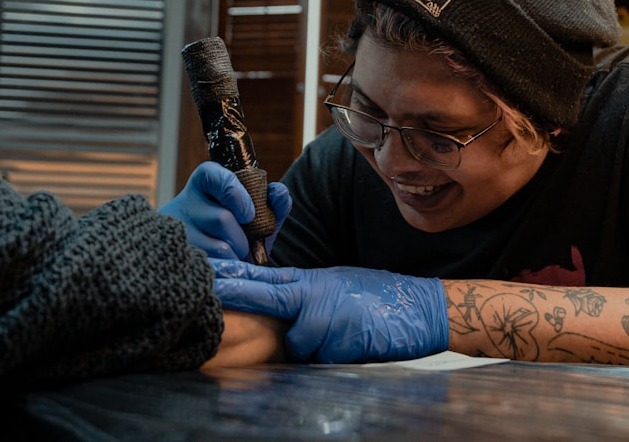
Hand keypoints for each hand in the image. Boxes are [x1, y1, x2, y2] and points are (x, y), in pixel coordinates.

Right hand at [161, 162, 291, 259]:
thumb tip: (277, 192)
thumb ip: (274, 202)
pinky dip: (226, 270)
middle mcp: (185, 202)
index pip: (215, 177)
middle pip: (222, 218)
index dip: (235, 195)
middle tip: (245, 246)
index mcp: (206, 182)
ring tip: (234, 258)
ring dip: (236, 257)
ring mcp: (176, 229)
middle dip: (242, 238)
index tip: (248, 214)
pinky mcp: (176, 256)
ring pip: (218, 246)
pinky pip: (211, 267)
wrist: (211, 260)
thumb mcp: (257, 215)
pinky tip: (224, 268)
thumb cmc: (238, 231)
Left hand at [210, 260, 448, 363]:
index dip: (236, 274)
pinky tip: (355, 344)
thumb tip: (281, 311)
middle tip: (209, 289)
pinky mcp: (341, 338)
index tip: (209, 270)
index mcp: (313, 281)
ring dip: (314, 349)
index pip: (266, 277)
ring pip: (298, 343)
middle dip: (237, 293)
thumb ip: (307, 296)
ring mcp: (328, 315)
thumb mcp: (337, 287)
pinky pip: (321, 358)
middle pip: (267, 296)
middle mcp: (316, 294)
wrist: (420, 308)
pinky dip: (333, 358)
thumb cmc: (380, 299)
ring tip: (343, 337)